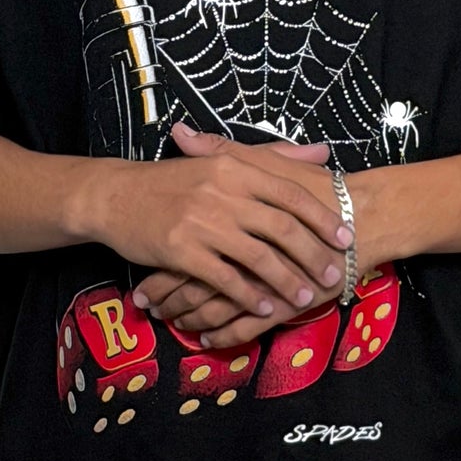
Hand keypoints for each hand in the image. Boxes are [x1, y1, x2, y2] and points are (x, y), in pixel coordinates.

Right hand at [89, 120, 352, 320]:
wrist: (117, 196)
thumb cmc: (173, 179)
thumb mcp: (221, 159)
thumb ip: (274, 157)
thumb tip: (322, 153)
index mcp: (235, 168)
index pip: (290, 193)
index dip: (321, 218)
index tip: (344, 237)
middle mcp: (222, 193)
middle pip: (281, 228)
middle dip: (312, 254)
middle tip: (333, 274)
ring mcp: (201, 223)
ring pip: (257, 257)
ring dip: (286, 281)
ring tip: (305, 297)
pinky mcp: (181, 251)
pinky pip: (225, 279)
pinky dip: (249, 296)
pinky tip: (264, 307)